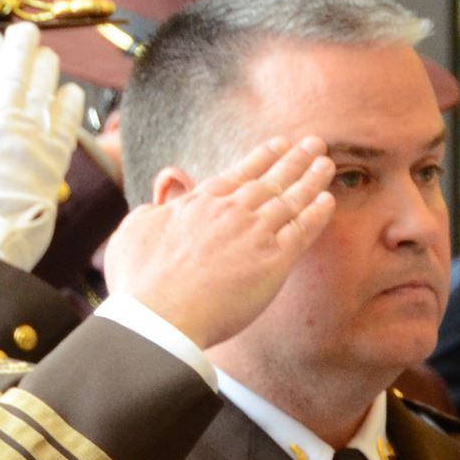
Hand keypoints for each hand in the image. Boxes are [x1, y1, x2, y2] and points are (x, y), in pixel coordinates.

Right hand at [0, 23, 85, 269]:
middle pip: (13, 67)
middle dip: (20, 44)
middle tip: (27, 31)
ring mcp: (29, 131)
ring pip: (42, 85)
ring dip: (46, 66)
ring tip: (48, 55)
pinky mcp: (54, 154)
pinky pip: (68, 119)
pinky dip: (70, 101)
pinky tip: (72, 90)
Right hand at [104, 136, 334, 348]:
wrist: (160, 316)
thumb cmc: (139, 283)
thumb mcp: (132, 232)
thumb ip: (151, 212)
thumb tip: (160, 203)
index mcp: (199, 203)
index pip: (238, 174)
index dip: (261, 158)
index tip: (278, 144)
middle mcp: (231, 211)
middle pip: (270, 180)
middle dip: (294, 159)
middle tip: (314, 143)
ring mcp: (254, 233)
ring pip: (290, 199)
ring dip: (311, 178)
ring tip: (326, 162)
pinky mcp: (273, 261)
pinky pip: (302, 230)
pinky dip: (316, 213)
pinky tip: (328, 200)